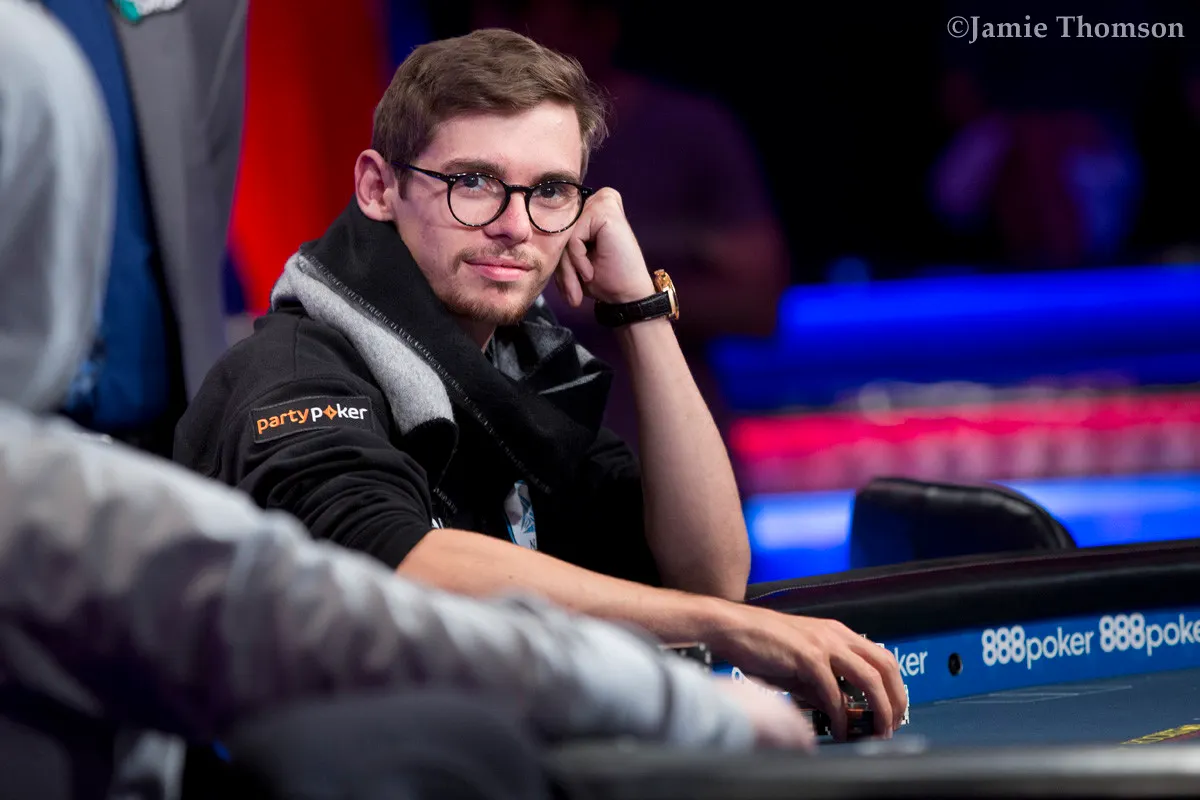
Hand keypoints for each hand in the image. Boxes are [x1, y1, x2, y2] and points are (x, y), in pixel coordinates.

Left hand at [555, 188, 655, 307]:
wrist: (627, 296)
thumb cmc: (603, 279)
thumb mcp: (571, 260)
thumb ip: (557, 242)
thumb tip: (522, 232)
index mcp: (589, 209)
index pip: (557, 230)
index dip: (559, 261)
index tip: (568, 290)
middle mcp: (596, 200)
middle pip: (559, 232)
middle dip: (561, 267)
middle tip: (571, 296)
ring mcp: (601, 201)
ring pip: (563, 235)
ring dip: (568, 267)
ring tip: (577, 290)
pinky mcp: (605, 208)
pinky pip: (573, 237)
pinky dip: (577, 260)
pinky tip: (590, 272)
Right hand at [710, 604, 906, 741]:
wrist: (731, 628)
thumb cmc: (759, 644)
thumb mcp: (798, 665)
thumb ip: (821, 685)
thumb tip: (839, 710)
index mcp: (836, 633)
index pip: (881, 657)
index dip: (894, 686)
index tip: (893, 710)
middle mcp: (835, 635)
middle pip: (885, 666)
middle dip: (895, 699)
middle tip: (892, 724)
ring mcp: (823, 644)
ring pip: (869, 678)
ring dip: (879, 708)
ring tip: (876, 730)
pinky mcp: (808, 658)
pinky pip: (834, 693)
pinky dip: (840, 715)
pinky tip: (837, 730)